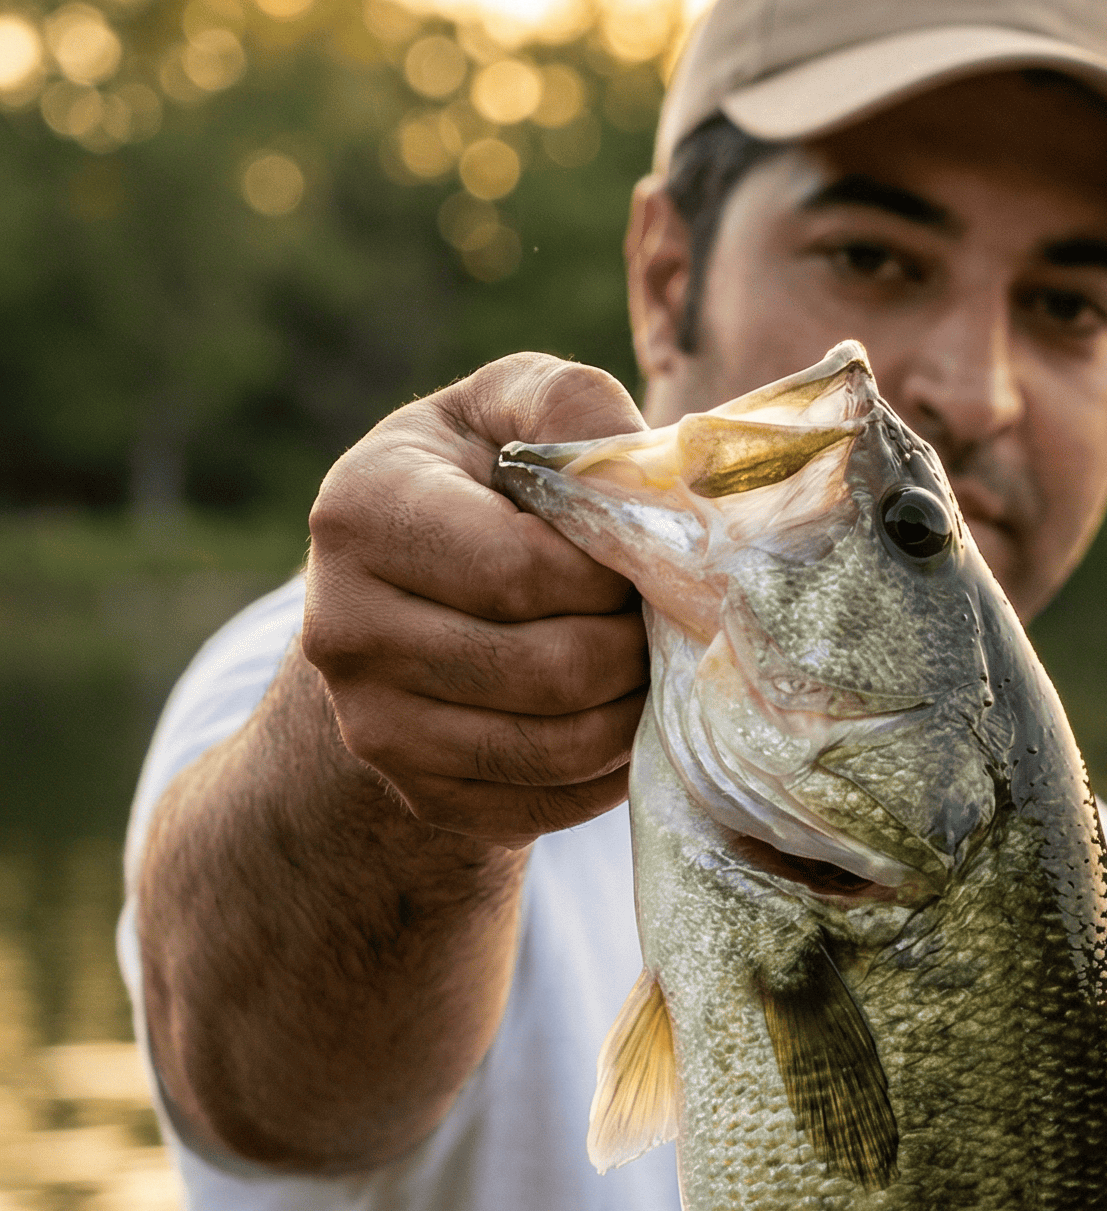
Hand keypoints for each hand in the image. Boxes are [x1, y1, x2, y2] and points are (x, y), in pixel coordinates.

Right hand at [302, 352, 648, 846]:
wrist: (405, 593)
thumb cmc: (479, 481)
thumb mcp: (509, 408)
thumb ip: (572, 407)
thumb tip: (643, 471)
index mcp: (361, 512)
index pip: (523, 571)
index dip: (611, 573)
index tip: (639, 557)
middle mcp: (342, 627)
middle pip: (551, 669)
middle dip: (634, 647)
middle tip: (660, 620)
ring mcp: (372, 725)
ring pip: (556, 746)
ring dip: (632, 711)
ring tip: (648, 665)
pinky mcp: (418, 795)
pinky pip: (548, 803)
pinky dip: (607, 770)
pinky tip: (617, 719)